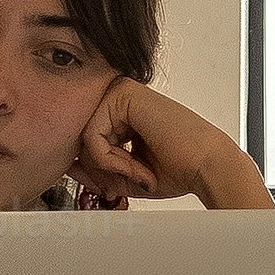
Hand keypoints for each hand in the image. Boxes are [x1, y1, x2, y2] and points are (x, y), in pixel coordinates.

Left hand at [74, 78, 268, 209]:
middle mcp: (119, 97)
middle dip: (101, 169)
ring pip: (83, 137)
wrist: (207, 167)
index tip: (118, 183)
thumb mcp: (125, 174)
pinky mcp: (122, 93)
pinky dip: (109, 160)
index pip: (86, 140)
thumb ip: (96, 169)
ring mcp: (120, 91)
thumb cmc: (178, 170)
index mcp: (122, 112)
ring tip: (139, 172)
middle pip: (81, 138)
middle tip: (131, 179)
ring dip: (108, 166)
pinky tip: (134, 165)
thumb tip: (67, 165)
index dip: (96, 169)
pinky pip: (91, 134)